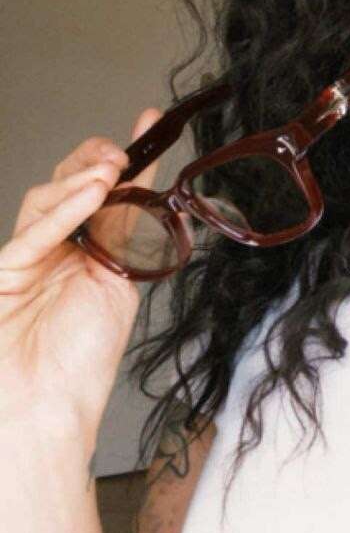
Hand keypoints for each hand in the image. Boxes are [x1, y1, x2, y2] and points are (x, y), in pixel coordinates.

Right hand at [0, 108, 163, 446]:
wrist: (48, 410)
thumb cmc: (79, 360)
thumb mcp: (121, 283)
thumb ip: (130, 236)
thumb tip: (151, 190)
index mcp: (83, 249)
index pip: (103, 190)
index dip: (127, 154)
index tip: (150, 122)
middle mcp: (52, 247)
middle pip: (66, 185)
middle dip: (94, 160)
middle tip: (121, 152)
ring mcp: (24, 258)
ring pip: (44, 201)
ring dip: (79, 181)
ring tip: (110, 171)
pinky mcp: (3, 274)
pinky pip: (31, 236)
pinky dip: (62, 214)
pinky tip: (88, 196)